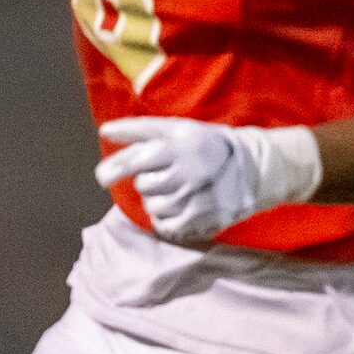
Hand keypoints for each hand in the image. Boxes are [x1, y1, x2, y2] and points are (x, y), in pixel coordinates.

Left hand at [93, 117, 321, 245]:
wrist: (252, 169)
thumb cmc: (204, 144)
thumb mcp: (176, 128)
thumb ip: (139, 129)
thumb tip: (105, 130)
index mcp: (180, 145)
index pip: (138, 159)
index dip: (115, 169)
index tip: (102, 178)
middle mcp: (189, 172)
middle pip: (144, 185)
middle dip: (147, 181)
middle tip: (164, 175)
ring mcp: (197, 198)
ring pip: (153, 207)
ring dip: (155, 200)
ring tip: (174, 190)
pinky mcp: (203, 219)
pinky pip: (166, 225)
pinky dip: (164, 219)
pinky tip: (176, 206)